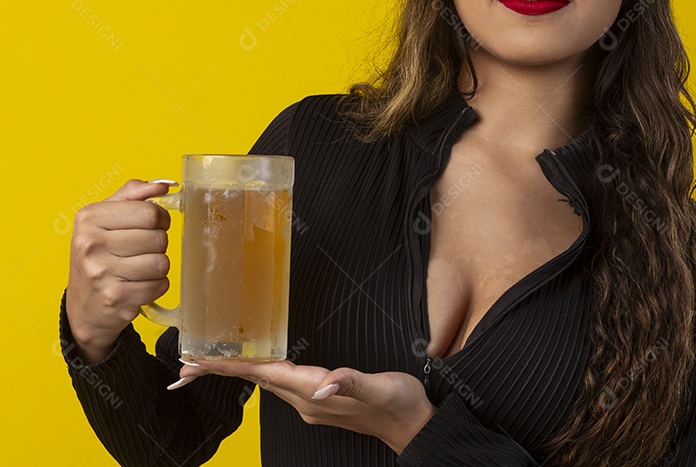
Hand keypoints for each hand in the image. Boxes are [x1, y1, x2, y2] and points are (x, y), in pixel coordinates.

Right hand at [65, 179, 176, 362]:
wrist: (84, 304)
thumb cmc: (100, 254)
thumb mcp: (106, 217)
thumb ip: (133, 194)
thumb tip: (165, 185)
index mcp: (89, 218)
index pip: (150, 211)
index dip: (160, 219)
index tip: (153, 225)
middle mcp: (91, 244)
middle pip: (159, 237)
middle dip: (158, 244)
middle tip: (141, 251)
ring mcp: (101, 272)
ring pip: (162, 262)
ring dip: (157, 267)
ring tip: (138, 269)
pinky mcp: (115, 297)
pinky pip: (160, 285)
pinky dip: (155, 286)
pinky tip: (137, 286)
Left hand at [175, 359, 436, 453]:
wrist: (413, 426)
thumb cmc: (401, 404)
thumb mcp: (382, 388)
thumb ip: (352, 383)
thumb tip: (324, 384)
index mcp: (316, 393)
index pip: (266, 375)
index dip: (231, 367)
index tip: (199, 364)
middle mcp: (307, 401)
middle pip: (256, 381)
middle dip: (221, 371)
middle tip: (186, 365)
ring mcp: (311, 403)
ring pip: (265, 384)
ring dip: (236, 373)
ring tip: (208, 365)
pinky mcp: (319, 401)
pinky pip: (280, 385)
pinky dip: (259, 374)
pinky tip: (256, 367)